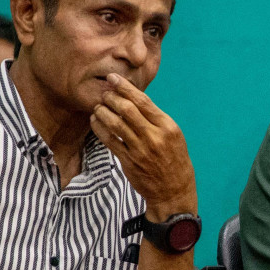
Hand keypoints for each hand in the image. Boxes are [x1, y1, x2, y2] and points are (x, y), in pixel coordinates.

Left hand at [90, 74, 197, 219]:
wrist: (173, 190)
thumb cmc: (174, 159)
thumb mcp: (173, 136)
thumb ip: (155, 119)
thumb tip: (134, 100)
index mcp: (168, 126)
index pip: (143, 101)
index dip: (125, 87)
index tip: (113, 78)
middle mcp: (155, 136)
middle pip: (127, 109)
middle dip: (112, 97)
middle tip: (104, 93)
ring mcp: (141, 150)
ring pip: (115, 123)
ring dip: (103, 111)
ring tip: (98, 106)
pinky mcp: (129, 161)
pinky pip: (109, 140)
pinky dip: (99, 128)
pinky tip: (95, 121)